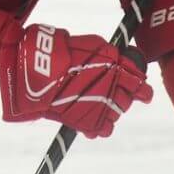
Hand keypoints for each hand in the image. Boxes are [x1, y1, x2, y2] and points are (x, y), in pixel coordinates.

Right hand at [0, 22, 152, 138]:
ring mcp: (100, 106)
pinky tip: (93, 118)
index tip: (140, 89)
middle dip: (122, 96)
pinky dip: (101, 125)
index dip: (141, 87)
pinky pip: (105, 129)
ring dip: (110, 109)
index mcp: (114, 67)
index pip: (139, 82)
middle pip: (128, 99)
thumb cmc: (56, 51)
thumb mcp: (89, 44)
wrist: (32, 68)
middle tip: (107, 90)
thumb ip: (109, 54)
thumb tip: (121, 60)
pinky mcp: (86, 121)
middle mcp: (111, 88)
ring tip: (95, 102)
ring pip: (117, 113)